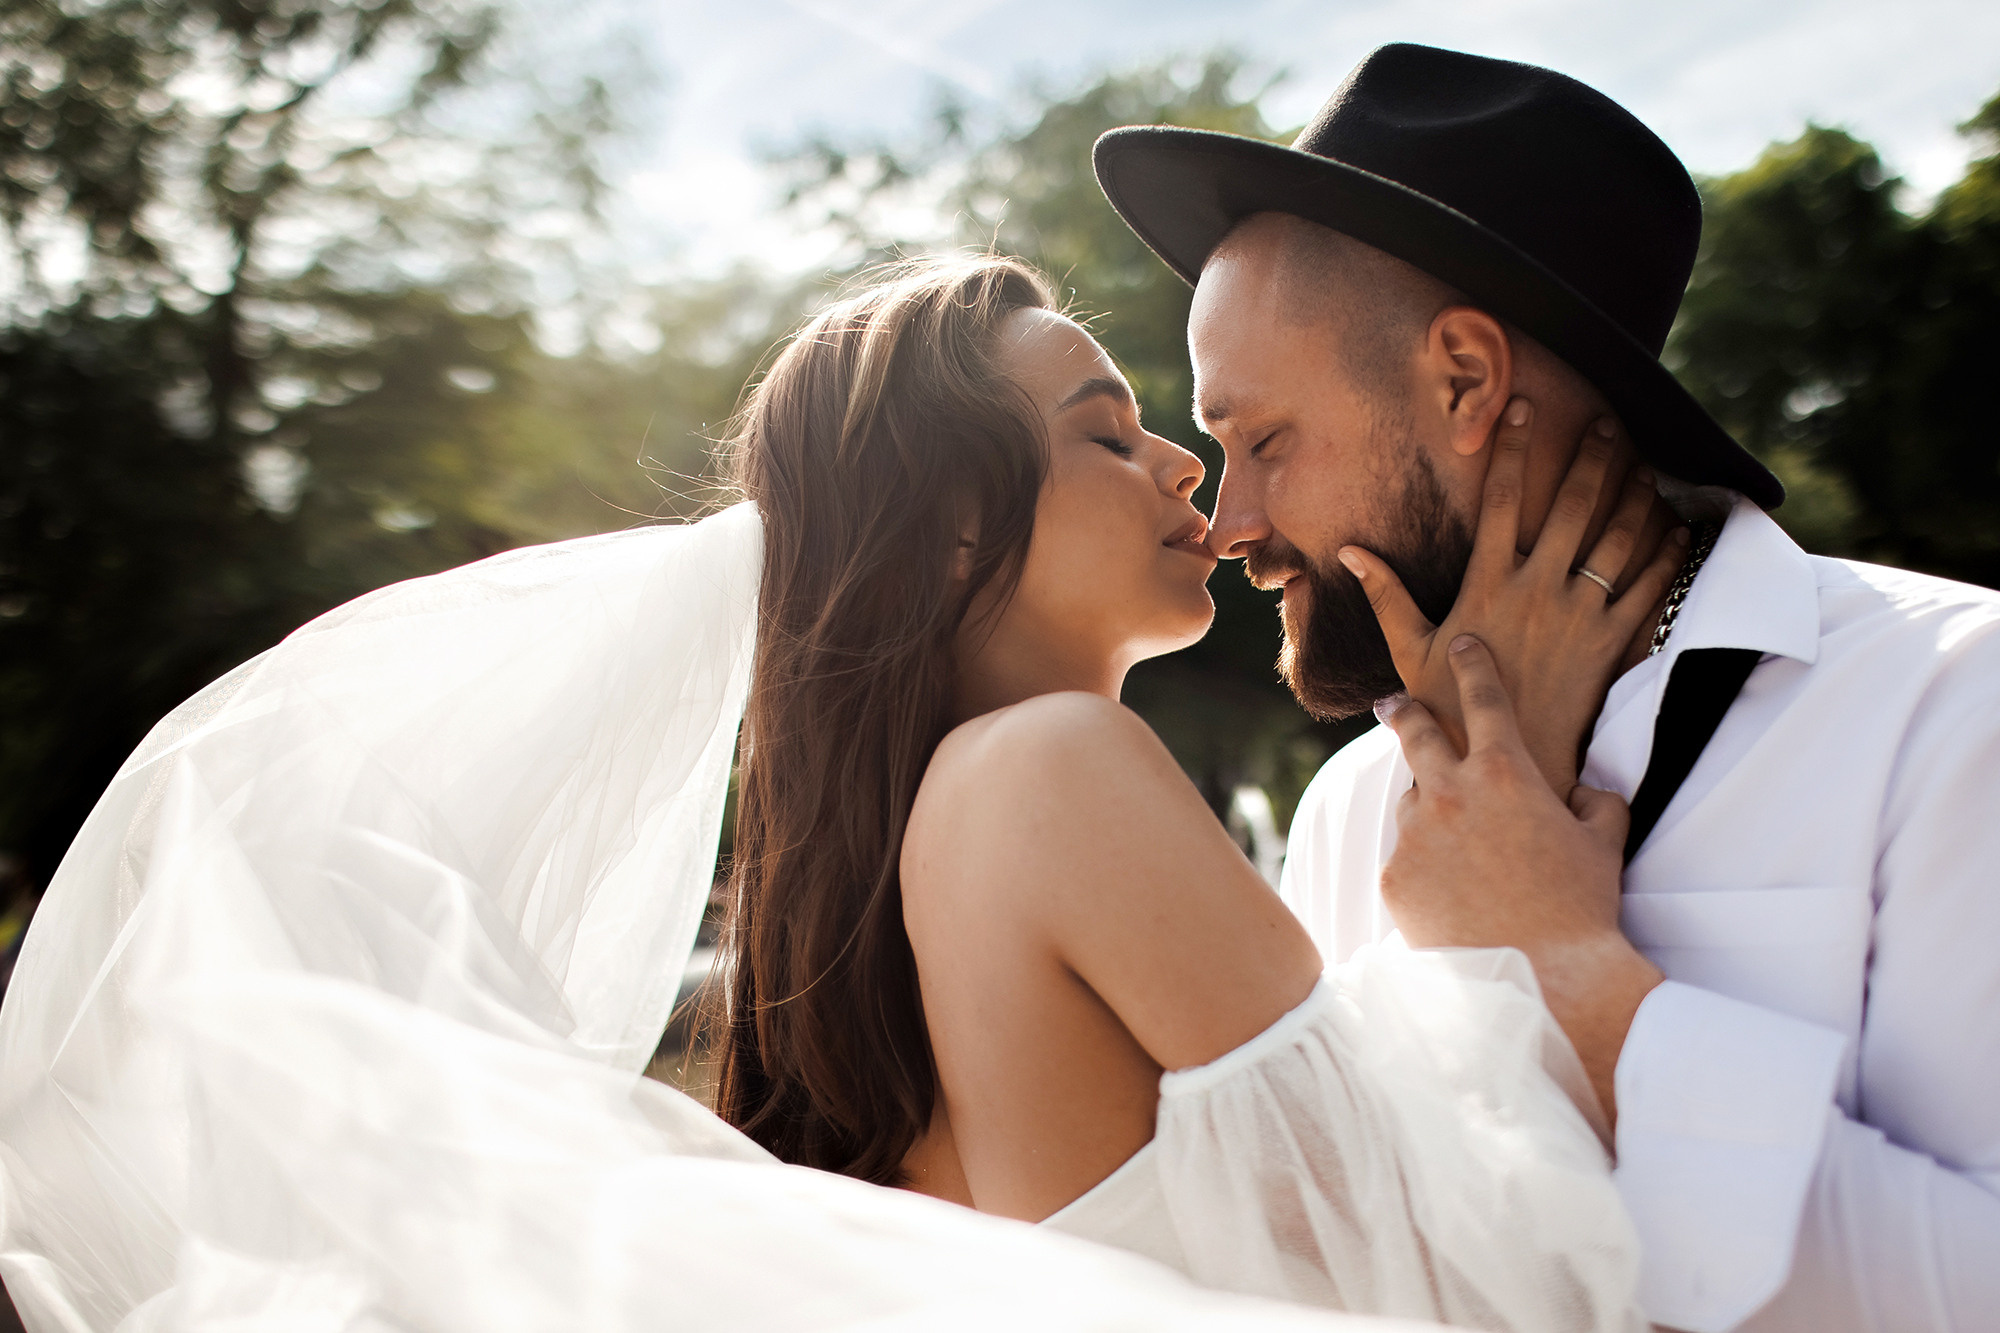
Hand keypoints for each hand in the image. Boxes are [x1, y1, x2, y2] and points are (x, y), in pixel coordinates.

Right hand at [1341, 399, 1687, 795]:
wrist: (1502, 761)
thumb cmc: (1447, 708)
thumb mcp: (1408, 649)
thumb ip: (1386, 594)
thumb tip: (1352, 552)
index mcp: (1488, 583)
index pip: (1501, 500)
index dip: (1511, 450)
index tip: (1521, 408)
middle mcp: (1537, 590)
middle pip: (1571, 507)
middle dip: (1590, 459)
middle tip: (1604, 423)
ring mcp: (1578, 615)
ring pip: (1616, 540)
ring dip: (1632, 497)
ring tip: (1641, 464)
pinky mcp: (1609, 644)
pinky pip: (1648, 591)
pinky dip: (1666, 558)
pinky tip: (1677, 530)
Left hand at [1379, 635, 1662, 1123]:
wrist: (1545, 979)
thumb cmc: (1582, 909)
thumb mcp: (1604, 843)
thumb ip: (1595, 800)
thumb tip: (1581, 789)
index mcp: (1505, 772)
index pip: (1483, 698)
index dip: (1472, 665)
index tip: (1462, 645)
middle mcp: (1449, 792)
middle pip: (1413, 732)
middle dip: (1403, 709)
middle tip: (1393, 703)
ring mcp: (1414, 834)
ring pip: (1413, 803)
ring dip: (1429, 810)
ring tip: (1458, 846)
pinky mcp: (1392, 877)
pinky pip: (1404, 857)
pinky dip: (1423, 865)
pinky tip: (1449, 894)